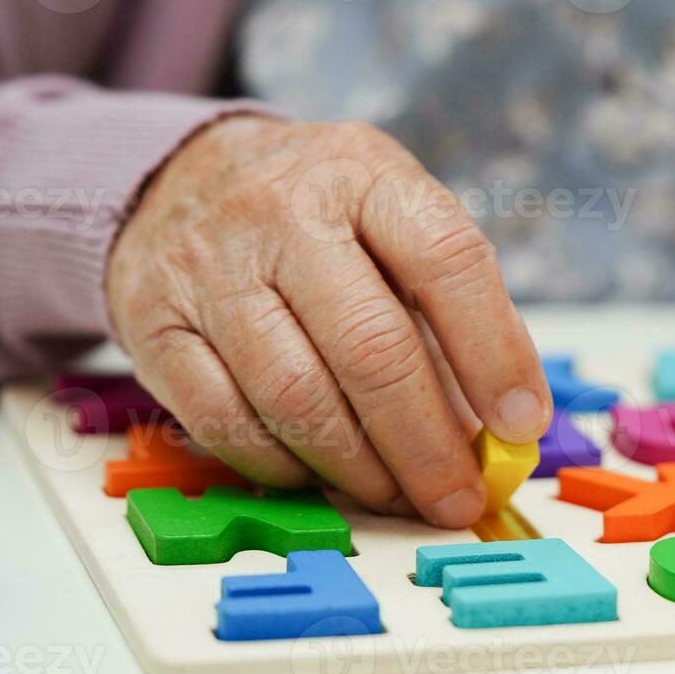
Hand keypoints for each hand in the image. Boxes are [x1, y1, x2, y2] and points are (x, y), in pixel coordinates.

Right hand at [106, 116, 550, 527]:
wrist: (180, 175)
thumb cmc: (318, 213)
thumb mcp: (391, 215)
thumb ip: (446, 307)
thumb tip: (501, 426)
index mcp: (365, 174)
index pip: (446, 260)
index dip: (494, 351)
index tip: (522, 422)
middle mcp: (282, 213)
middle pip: (370, 346)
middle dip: (426, 442)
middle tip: (460, 498)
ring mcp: (209, 268)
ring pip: (295, 395)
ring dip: (359, 467)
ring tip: (399, 496)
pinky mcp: (152, 326)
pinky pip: (224, 421)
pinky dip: (283, 464)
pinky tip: (320, 474)